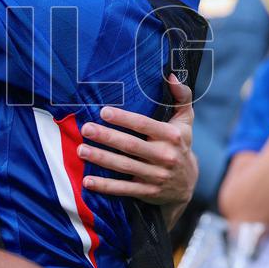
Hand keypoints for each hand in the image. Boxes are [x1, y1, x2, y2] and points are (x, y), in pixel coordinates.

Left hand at [77, 75, 195, 210]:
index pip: (145, 125)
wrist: (187, 184)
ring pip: (124, 167)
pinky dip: (105, 186)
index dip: (124, 119)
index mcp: (172, 136)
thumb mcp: (186, 121)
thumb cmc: (180, 144)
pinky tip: (88, 181)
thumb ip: (181, 97)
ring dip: (101, 158)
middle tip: (86, 128)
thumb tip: (171, 75)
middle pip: (131, 146)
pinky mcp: (147, 192)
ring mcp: (156, 176)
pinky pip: (124, 189)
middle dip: (107, 137)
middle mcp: (164, 156)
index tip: (104, 112)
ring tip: (81, 150)